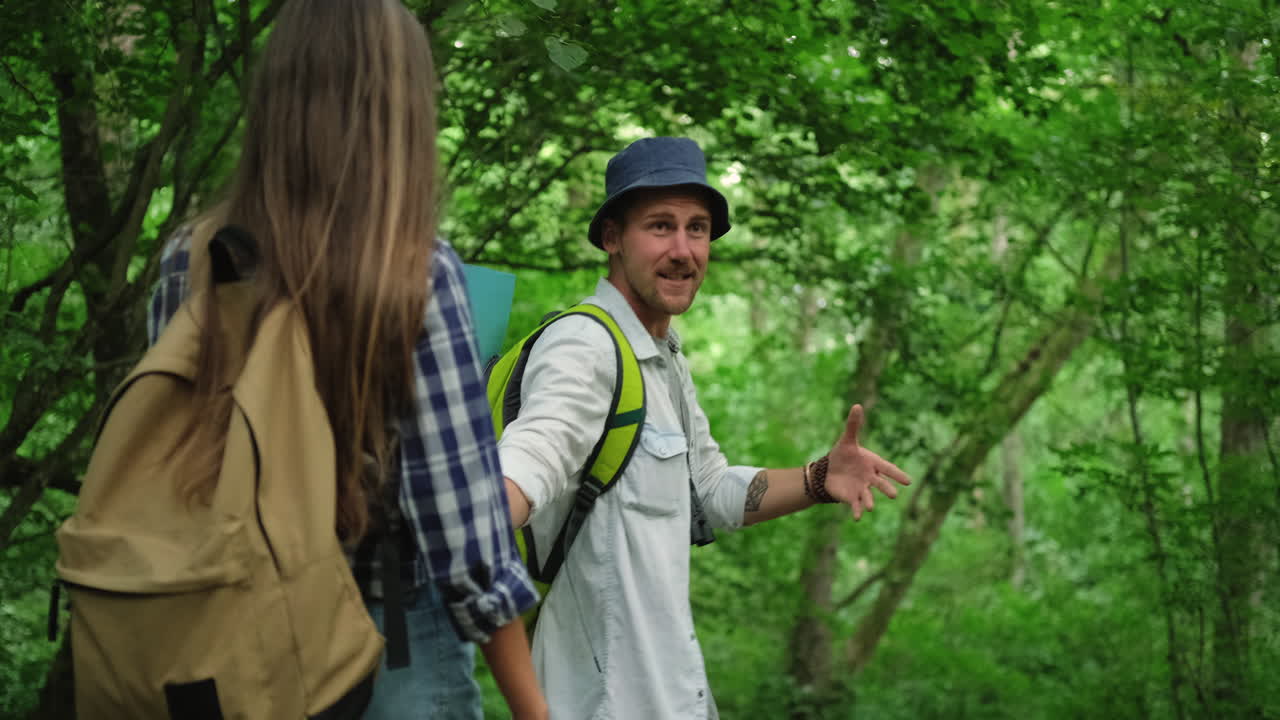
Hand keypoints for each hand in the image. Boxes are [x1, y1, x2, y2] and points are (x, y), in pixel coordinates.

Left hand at [823, 404, 910, 520]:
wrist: (829, 471)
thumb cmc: (843, 455)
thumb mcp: (847, 440)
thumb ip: (853, 425)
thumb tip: (857, 405)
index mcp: (872, 464)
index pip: (887, 469)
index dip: (897, 475)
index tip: (908, 481)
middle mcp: (870, 478)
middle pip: (881, 484)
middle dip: (887, 489)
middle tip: (893, 495)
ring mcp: (862, 489)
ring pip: (868, 496)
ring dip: (869, 501)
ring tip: (870, 507)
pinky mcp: (851, 498)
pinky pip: (855, 506)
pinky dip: (856, 512)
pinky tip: (857, 518)